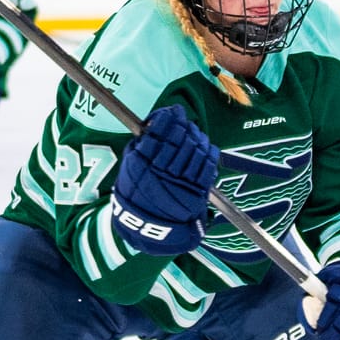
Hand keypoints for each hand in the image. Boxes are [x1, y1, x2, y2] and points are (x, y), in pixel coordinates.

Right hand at [110, 105, 219, 255]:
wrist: (149, 227)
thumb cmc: (137, 194)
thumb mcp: (130, 169)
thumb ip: (141, 146)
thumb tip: (156, 122)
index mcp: (142, 164)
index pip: (158, 133)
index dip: (168, 118)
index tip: (173, 112)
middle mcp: (161, 171)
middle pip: (178, 139)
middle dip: (183, 126)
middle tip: (184, 121)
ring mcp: (180, 181)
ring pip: (195, 150)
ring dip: (197, 137)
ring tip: (195, 133)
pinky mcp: (197, 191)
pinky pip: (208, 165)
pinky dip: (209, 152)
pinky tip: (206, 146)